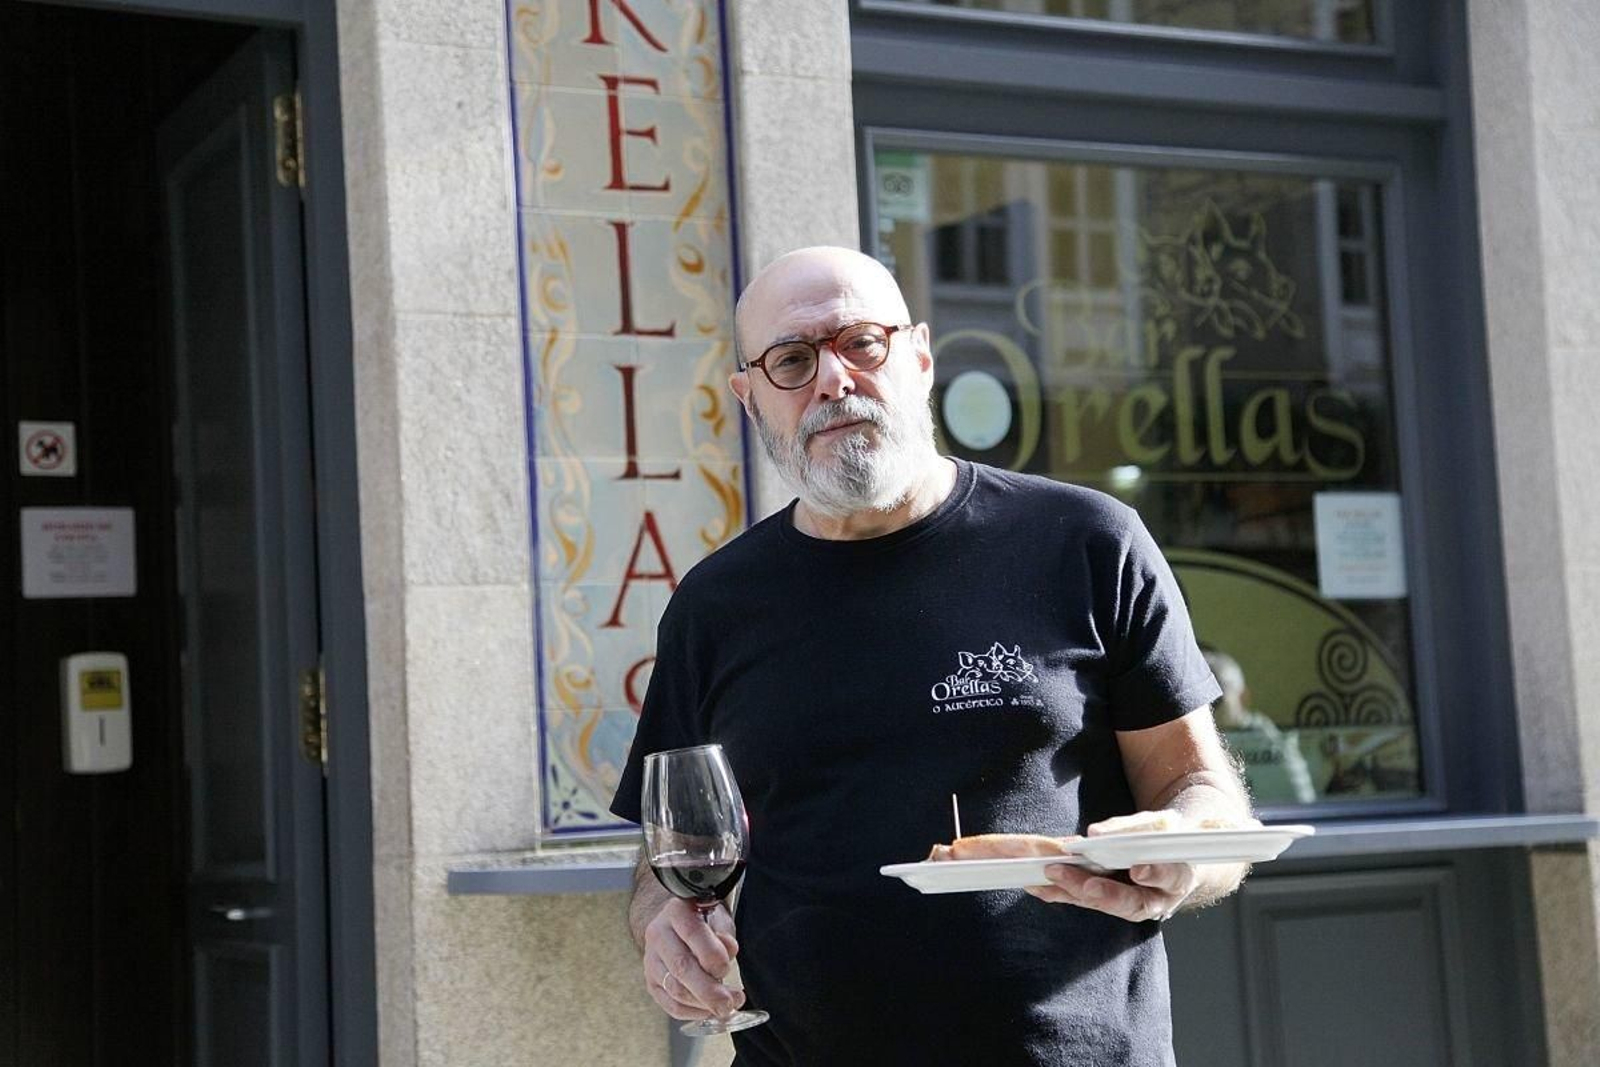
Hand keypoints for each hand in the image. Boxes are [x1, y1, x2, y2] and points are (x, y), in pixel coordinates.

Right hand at [642, 898, 745, 1021]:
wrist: (679, 926)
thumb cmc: (704, 922)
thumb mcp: (719, 919)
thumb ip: (724, 937)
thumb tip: (727, 956)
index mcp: (676, 912)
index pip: (692, 933)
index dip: (712, 956)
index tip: (726, 968)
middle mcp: (658, 935)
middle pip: (681, 967)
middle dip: (709, 991)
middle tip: (730, 1003)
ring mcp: (651, 960)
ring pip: (675, 990)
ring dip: (703, 1004)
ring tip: (725, 1007)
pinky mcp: (651, 982)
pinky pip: (670, 1004)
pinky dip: (692, 1012)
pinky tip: (708, 1011)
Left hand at [1023, 809, 1255, 921]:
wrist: (1174, 856)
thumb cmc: (1166, 836)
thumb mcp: (1157, 823)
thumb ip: (1130, 829)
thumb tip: (1094, 834)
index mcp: (1179, 876)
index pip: (1170, 876)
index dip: (1155, 874)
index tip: (1138, 868)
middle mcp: (1158, 899)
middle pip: (1133, 903)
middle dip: (1105, 893)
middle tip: (1083, 884)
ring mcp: (1134, 904)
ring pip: (1105, 905)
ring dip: (1074, 893)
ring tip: (1047, 880)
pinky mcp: (1111, 903)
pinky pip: (1087, 901)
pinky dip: (1062, 894)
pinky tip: (1038, 887)